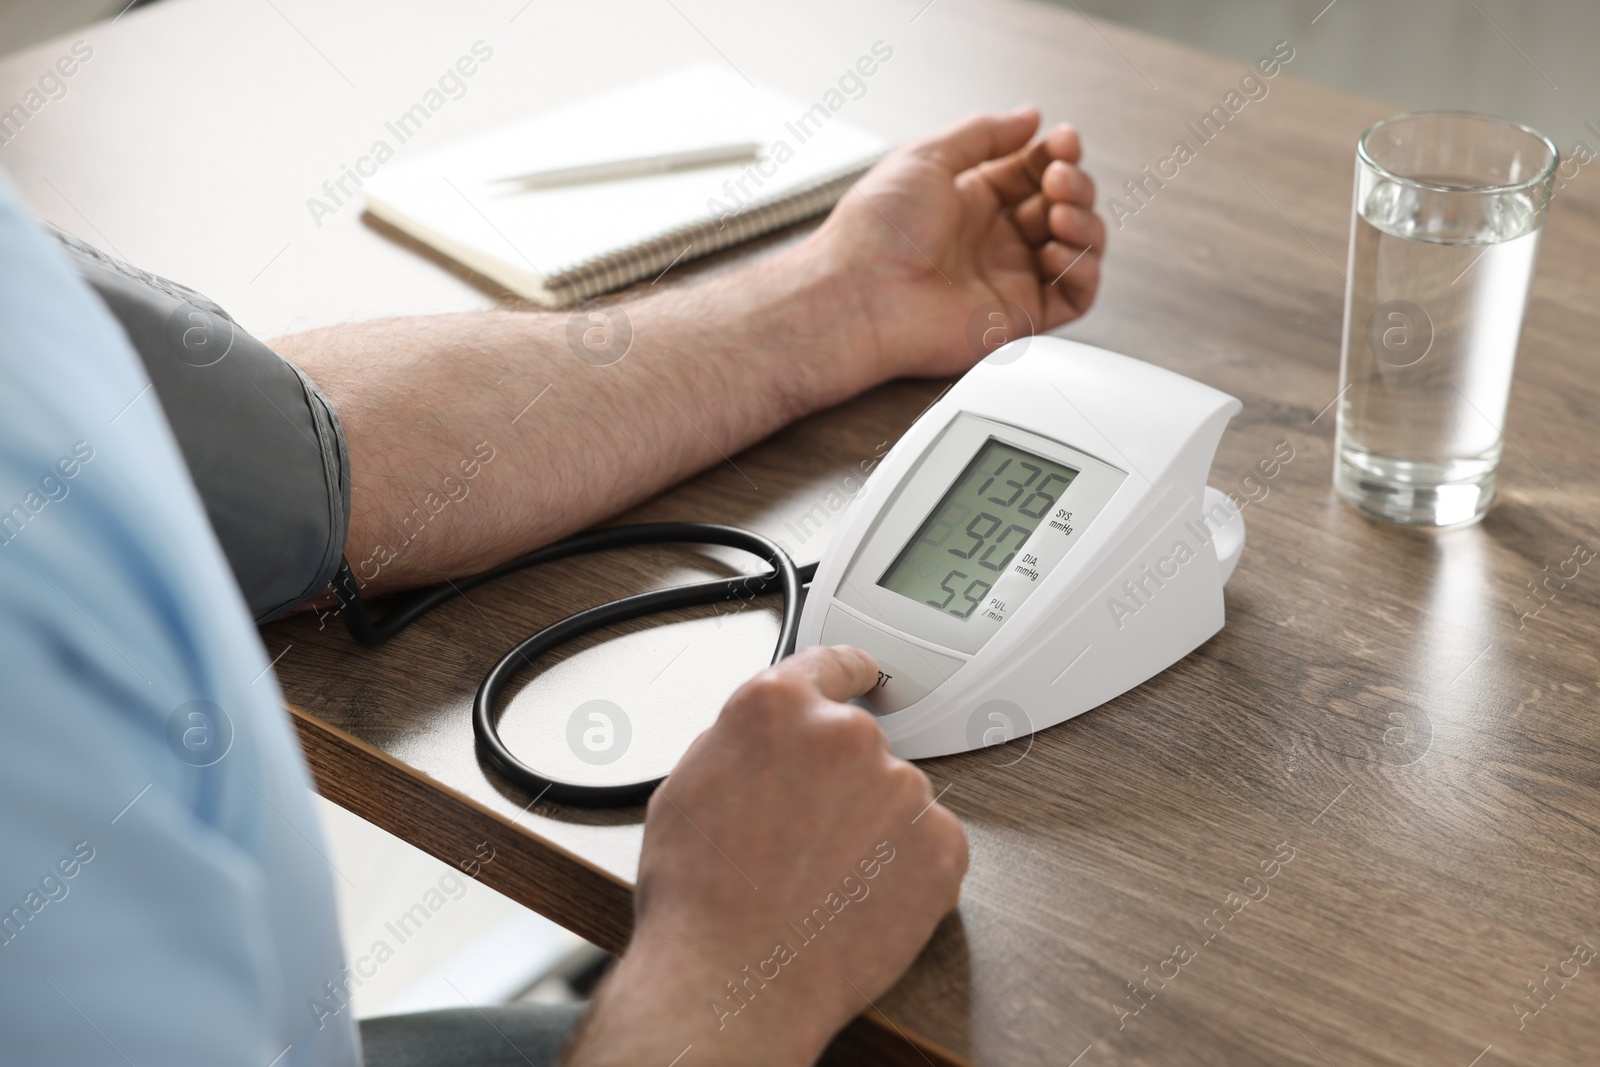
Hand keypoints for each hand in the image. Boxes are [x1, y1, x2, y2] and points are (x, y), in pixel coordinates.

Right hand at [562, 646, 967, 1066]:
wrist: (736, 980)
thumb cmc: (699, 897)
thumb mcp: (687, 788)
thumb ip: (741, 743)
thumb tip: (766, 741)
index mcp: (779, 707)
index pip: (834, 662)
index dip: (848, 673)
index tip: (863, 677)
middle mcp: (846, 734)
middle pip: (859, 743)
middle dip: (840, 782)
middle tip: (804, 837)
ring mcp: (901, 788)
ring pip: (895, 798)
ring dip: (872, 828)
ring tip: (822, 881)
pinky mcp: (942, 844)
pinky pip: (930, 845)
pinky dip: (905, 870)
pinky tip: (858, 899)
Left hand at [805, 106, 1103, 381]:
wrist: (859, 293)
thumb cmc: (876, 231)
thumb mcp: (928, 156)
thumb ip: (984, 133)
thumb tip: (1030, 117)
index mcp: (970, 201)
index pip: (1034, 172)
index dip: (1056, 155)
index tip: (1063, 139)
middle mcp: (992, 240)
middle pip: (1061, 206)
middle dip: (1073, 184)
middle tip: (1059, 177)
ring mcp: (1008, 278)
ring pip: (1076, 249)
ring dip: (1085, 223)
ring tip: (1061, 211)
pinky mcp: (1019, 317)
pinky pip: (1075, 297)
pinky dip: (1083, 270)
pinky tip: (1062, 249)